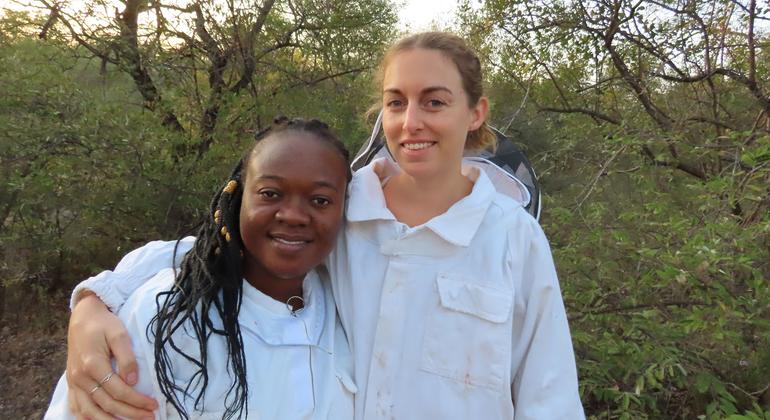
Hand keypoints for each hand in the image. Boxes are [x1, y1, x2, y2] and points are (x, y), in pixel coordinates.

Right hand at [66, 293, 157, 418]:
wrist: (83, 316)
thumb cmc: (103, 323)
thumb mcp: (119, 333)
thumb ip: (127, 358)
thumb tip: (133, 380)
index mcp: (93, 365)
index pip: (119, 391)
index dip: (137, 401)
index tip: (154, 405)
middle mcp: (80, 377)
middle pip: (107, 404)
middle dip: (130, 414)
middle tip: (150, 418)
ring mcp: (74, 382)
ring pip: (89, 412)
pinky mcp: (71, 382)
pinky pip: (76, 407)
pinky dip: (88, 418)